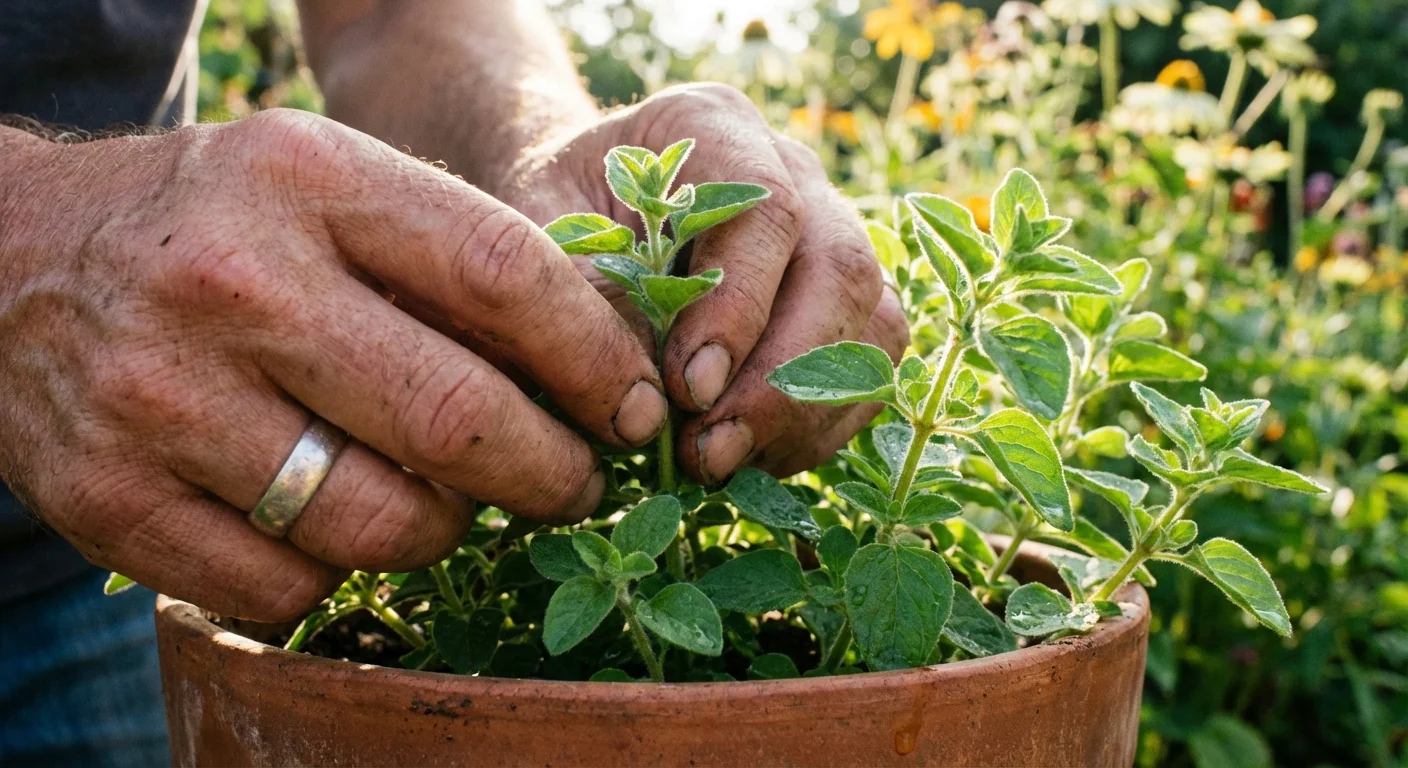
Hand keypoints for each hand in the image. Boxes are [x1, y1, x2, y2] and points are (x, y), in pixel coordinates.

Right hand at [0, 110, 664, 620]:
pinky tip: (337, 523)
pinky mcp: (110, 500)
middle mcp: (230, 283)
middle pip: (457, 418)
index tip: (634, 405)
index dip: (595, 358)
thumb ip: (447, 259)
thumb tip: (594, 367)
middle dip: (553, 472)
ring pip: (383, 524)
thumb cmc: (216, 226)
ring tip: (455, 500)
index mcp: (306, 181)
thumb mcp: (326, 186)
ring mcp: (160, 399)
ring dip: (450, 529)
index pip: (504, 276)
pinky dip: (343, 572)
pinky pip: (290, 585)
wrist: (8, 259)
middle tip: (578, 482)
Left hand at [495, 84, 908, 483]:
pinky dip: (820, 426)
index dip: (739, 309)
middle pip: (840, 268)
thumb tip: (650, 405)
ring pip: (873, 322)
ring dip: (806, 412)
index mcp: (713, 126)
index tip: (686, 390)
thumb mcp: (540, 235)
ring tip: (723, 464)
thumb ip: (590, 300)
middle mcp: (794, 168)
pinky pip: (872, 368)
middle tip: (710, 452)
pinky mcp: (847, 299)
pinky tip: (751, 457)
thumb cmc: (554, 215)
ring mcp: (832, 231)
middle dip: (781, 379)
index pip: (767, 210)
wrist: (576, 204)